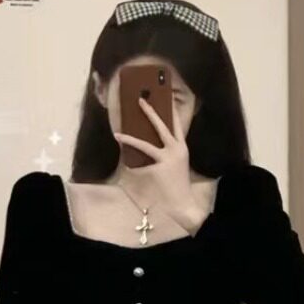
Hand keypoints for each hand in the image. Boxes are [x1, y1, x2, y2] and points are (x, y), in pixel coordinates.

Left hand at [113, 97, 203, 231]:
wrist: (183, 204)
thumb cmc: (177, 187)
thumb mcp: (174, 166)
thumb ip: (163, 154)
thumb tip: (144, 145)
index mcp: (182, 148)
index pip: (177, 125)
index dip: (171, 111)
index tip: (165, 99)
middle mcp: (177, 149)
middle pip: (163, 125)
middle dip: (151, 111)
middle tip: (141, 100)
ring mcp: (169, 157)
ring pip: (148, 141)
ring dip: (132, 136)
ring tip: (119, 130)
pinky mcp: (160, 166)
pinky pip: (142, 156)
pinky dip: (131, 151)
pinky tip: (121, 145)